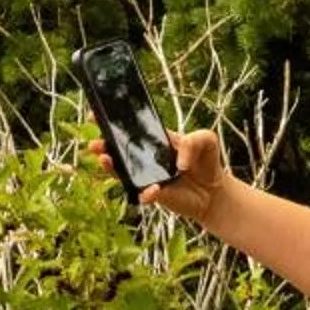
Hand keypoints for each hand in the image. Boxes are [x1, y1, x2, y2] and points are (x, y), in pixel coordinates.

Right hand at [94, 127, 229, 227]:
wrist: (215, 192)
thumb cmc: (207, 162)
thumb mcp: (207, 140)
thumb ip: (195, 141)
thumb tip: (179, 163)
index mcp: (155, 140)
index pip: (131, 128)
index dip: (113, 121)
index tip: (95, 115)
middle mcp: (147, 158)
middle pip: (119, 150)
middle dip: (103, 145)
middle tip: (93, 142)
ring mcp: (148, 177)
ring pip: (123, 173)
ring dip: (111, 167)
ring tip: (104, 159)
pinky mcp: (155, 194)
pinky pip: (144, 194)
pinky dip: (146, 193)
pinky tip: (152, 190)